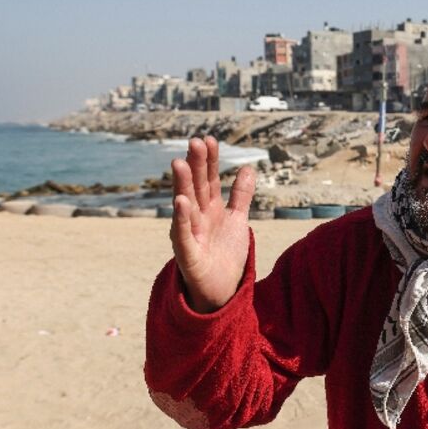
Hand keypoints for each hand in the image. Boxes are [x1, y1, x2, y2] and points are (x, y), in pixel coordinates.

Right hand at [170, 136, 256, 312]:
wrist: (221, 290)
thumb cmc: (225, 253)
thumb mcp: (238, 220)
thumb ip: (241, 195)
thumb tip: (248, 167)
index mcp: (209, 208)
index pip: (208, 179)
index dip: (210, 160)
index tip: (210, 139)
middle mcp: (196, 217)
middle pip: (195, 187)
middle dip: (195, 165)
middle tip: (195, 142)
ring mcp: (189, 234)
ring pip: (184, 205)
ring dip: (182, 185)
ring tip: (179, 163)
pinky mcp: (186, 254)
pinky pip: (181, 234)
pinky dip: (180, 219)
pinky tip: (180, 202)